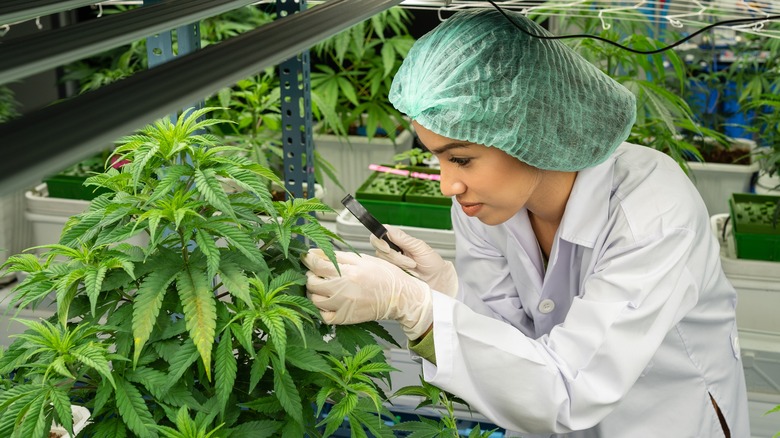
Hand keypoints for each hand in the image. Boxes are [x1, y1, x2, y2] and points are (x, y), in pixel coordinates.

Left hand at [302, 249, 432, 339]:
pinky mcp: (345, 318)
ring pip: (314, 300)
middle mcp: (343, 291)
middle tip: (318, 272)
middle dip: (311, 275)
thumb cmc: (384, 276)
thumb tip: (316, 252)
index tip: (307, 257)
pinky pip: (323, 316)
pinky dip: (320, 309)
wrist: (399, 297)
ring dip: (314, 291)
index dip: (308, 259)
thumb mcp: (363, 259)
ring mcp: (343, 306)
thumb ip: (338, 256)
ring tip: (323, 286)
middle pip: (312, 283)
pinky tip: (327, 301)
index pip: (317, 265)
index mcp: (349, 273)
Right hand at [370, 226, 457, 297]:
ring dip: (399, 264)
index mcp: (399, 239)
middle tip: (409, 261)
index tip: (387, 248)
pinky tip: (408, 272)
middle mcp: (393, 249)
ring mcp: (391, 261)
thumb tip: (389, 229)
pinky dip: (398, 272)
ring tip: (412, 266)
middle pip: (379, 248)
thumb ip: (404, 239)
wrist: (436, 279)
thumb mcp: (420, 247)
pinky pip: (386, 271)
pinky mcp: (391, 273)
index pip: (381, 234)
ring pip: (383, 261)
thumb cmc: (431, 263)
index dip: (379, 240)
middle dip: (394, 256)